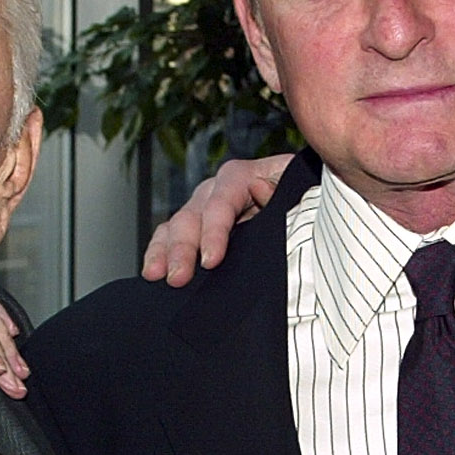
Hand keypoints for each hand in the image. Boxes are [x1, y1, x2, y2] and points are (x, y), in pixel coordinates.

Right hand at [138, 155, 290, 285]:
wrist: (302, 211)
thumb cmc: (302, 202)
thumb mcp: (299, 194)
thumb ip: (285, 195)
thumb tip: (261, 192)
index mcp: (243, 177)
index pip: (222, 201)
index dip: (214, 231)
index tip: (211, 260)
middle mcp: (217, 190)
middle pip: (193, 215)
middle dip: (183, 248)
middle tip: (179, 277)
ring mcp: (202, 209)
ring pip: (176, 226)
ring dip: (164, 252)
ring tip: (157, 275)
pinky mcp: (194, 228)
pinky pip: (168, 237)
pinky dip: (158, 253)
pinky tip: (152, 272)